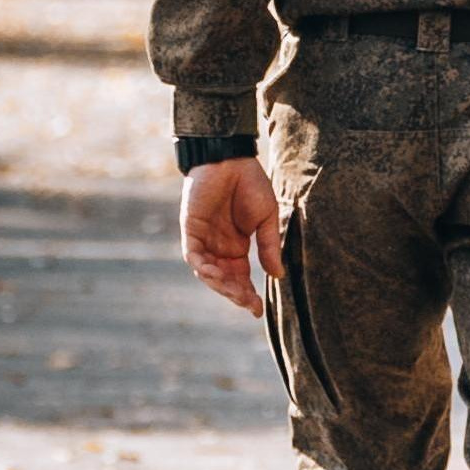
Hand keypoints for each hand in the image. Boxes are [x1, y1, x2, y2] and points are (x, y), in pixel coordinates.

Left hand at [180, 156, 283, 315]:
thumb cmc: (250, 184)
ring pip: (208, 272)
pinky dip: (203, 267)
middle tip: (249, 303)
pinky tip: (215, 274)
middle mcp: (219, 248)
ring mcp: (204, 240)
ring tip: (236, 293)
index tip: (258, 310)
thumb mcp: (267, 218)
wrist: (231, 159)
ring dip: (220, 285)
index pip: (240, 278)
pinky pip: (194, 255)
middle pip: (224, 280)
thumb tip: (278, 275)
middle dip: (235, 294)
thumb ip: (269, 246)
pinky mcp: (191, 230)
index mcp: (237, 247)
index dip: (248, 295)